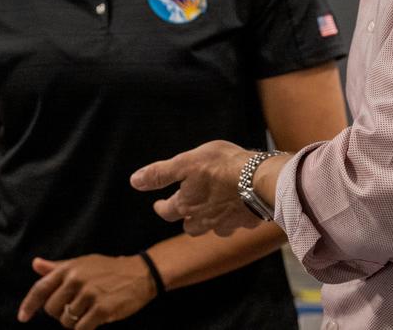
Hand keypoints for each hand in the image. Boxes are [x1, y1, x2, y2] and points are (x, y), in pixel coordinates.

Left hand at [17, 254, 154, 327]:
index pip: (41, 288)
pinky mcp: (102, 310)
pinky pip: (82, 329)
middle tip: (75, 308)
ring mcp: (90, 295)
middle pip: (52, 310)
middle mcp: (77, 280)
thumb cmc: (108, 269)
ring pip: (67, 321)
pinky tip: (95, 318)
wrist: (139, 274)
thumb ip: (58, 268)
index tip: (22, 317)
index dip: (29, 304)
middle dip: (60, 313)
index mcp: (70, 268)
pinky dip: (86, 328)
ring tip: (88, 310)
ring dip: (75, 321)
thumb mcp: (82, 263)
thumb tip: (36, 264)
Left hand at [130, 140, 261, 236]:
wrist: (258, 180)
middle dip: (186, 220)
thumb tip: (134, 181)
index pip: (167, 212)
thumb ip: (160, 173)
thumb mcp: (185, 162)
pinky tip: (239, 210)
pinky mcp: (247, 220)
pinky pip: (239, 224)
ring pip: (215, 229)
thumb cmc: (221, 166)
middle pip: (190, 227)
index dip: (161, 208)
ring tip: (212, 214)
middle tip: (186, 211)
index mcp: (187, 205)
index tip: (158, 205)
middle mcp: (205, 219)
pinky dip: (236, 219)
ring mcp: (227, 223)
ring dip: (211, 223)